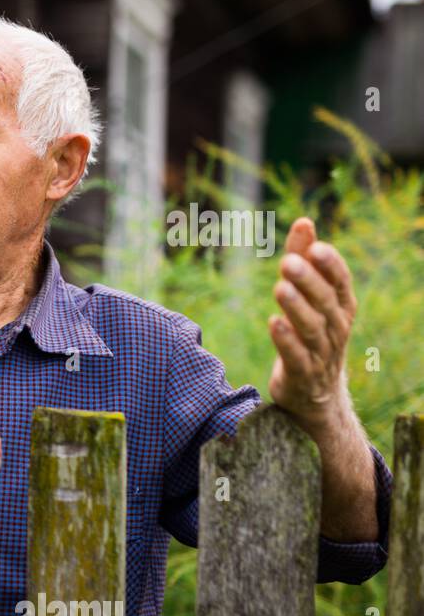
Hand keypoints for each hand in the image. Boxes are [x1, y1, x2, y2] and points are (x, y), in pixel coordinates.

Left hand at [267, 217, 357, 429]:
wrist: (314, 393)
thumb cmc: (311, 333)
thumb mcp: (310, 296)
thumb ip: (304, 260)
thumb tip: (304, 221)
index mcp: (341, 306)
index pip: (340, 282)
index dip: (330, 265)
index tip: (315, 247)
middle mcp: (336, 327)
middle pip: (324, 302)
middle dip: (308, 281)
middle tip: (288, 262)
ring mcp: (321, 353)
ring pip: (311, 327)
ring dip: (295, 307)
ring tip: (279, 288)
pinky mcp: (302, 373)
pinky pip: (296, 356)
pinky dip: (286, 340)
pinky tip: (273, 323)